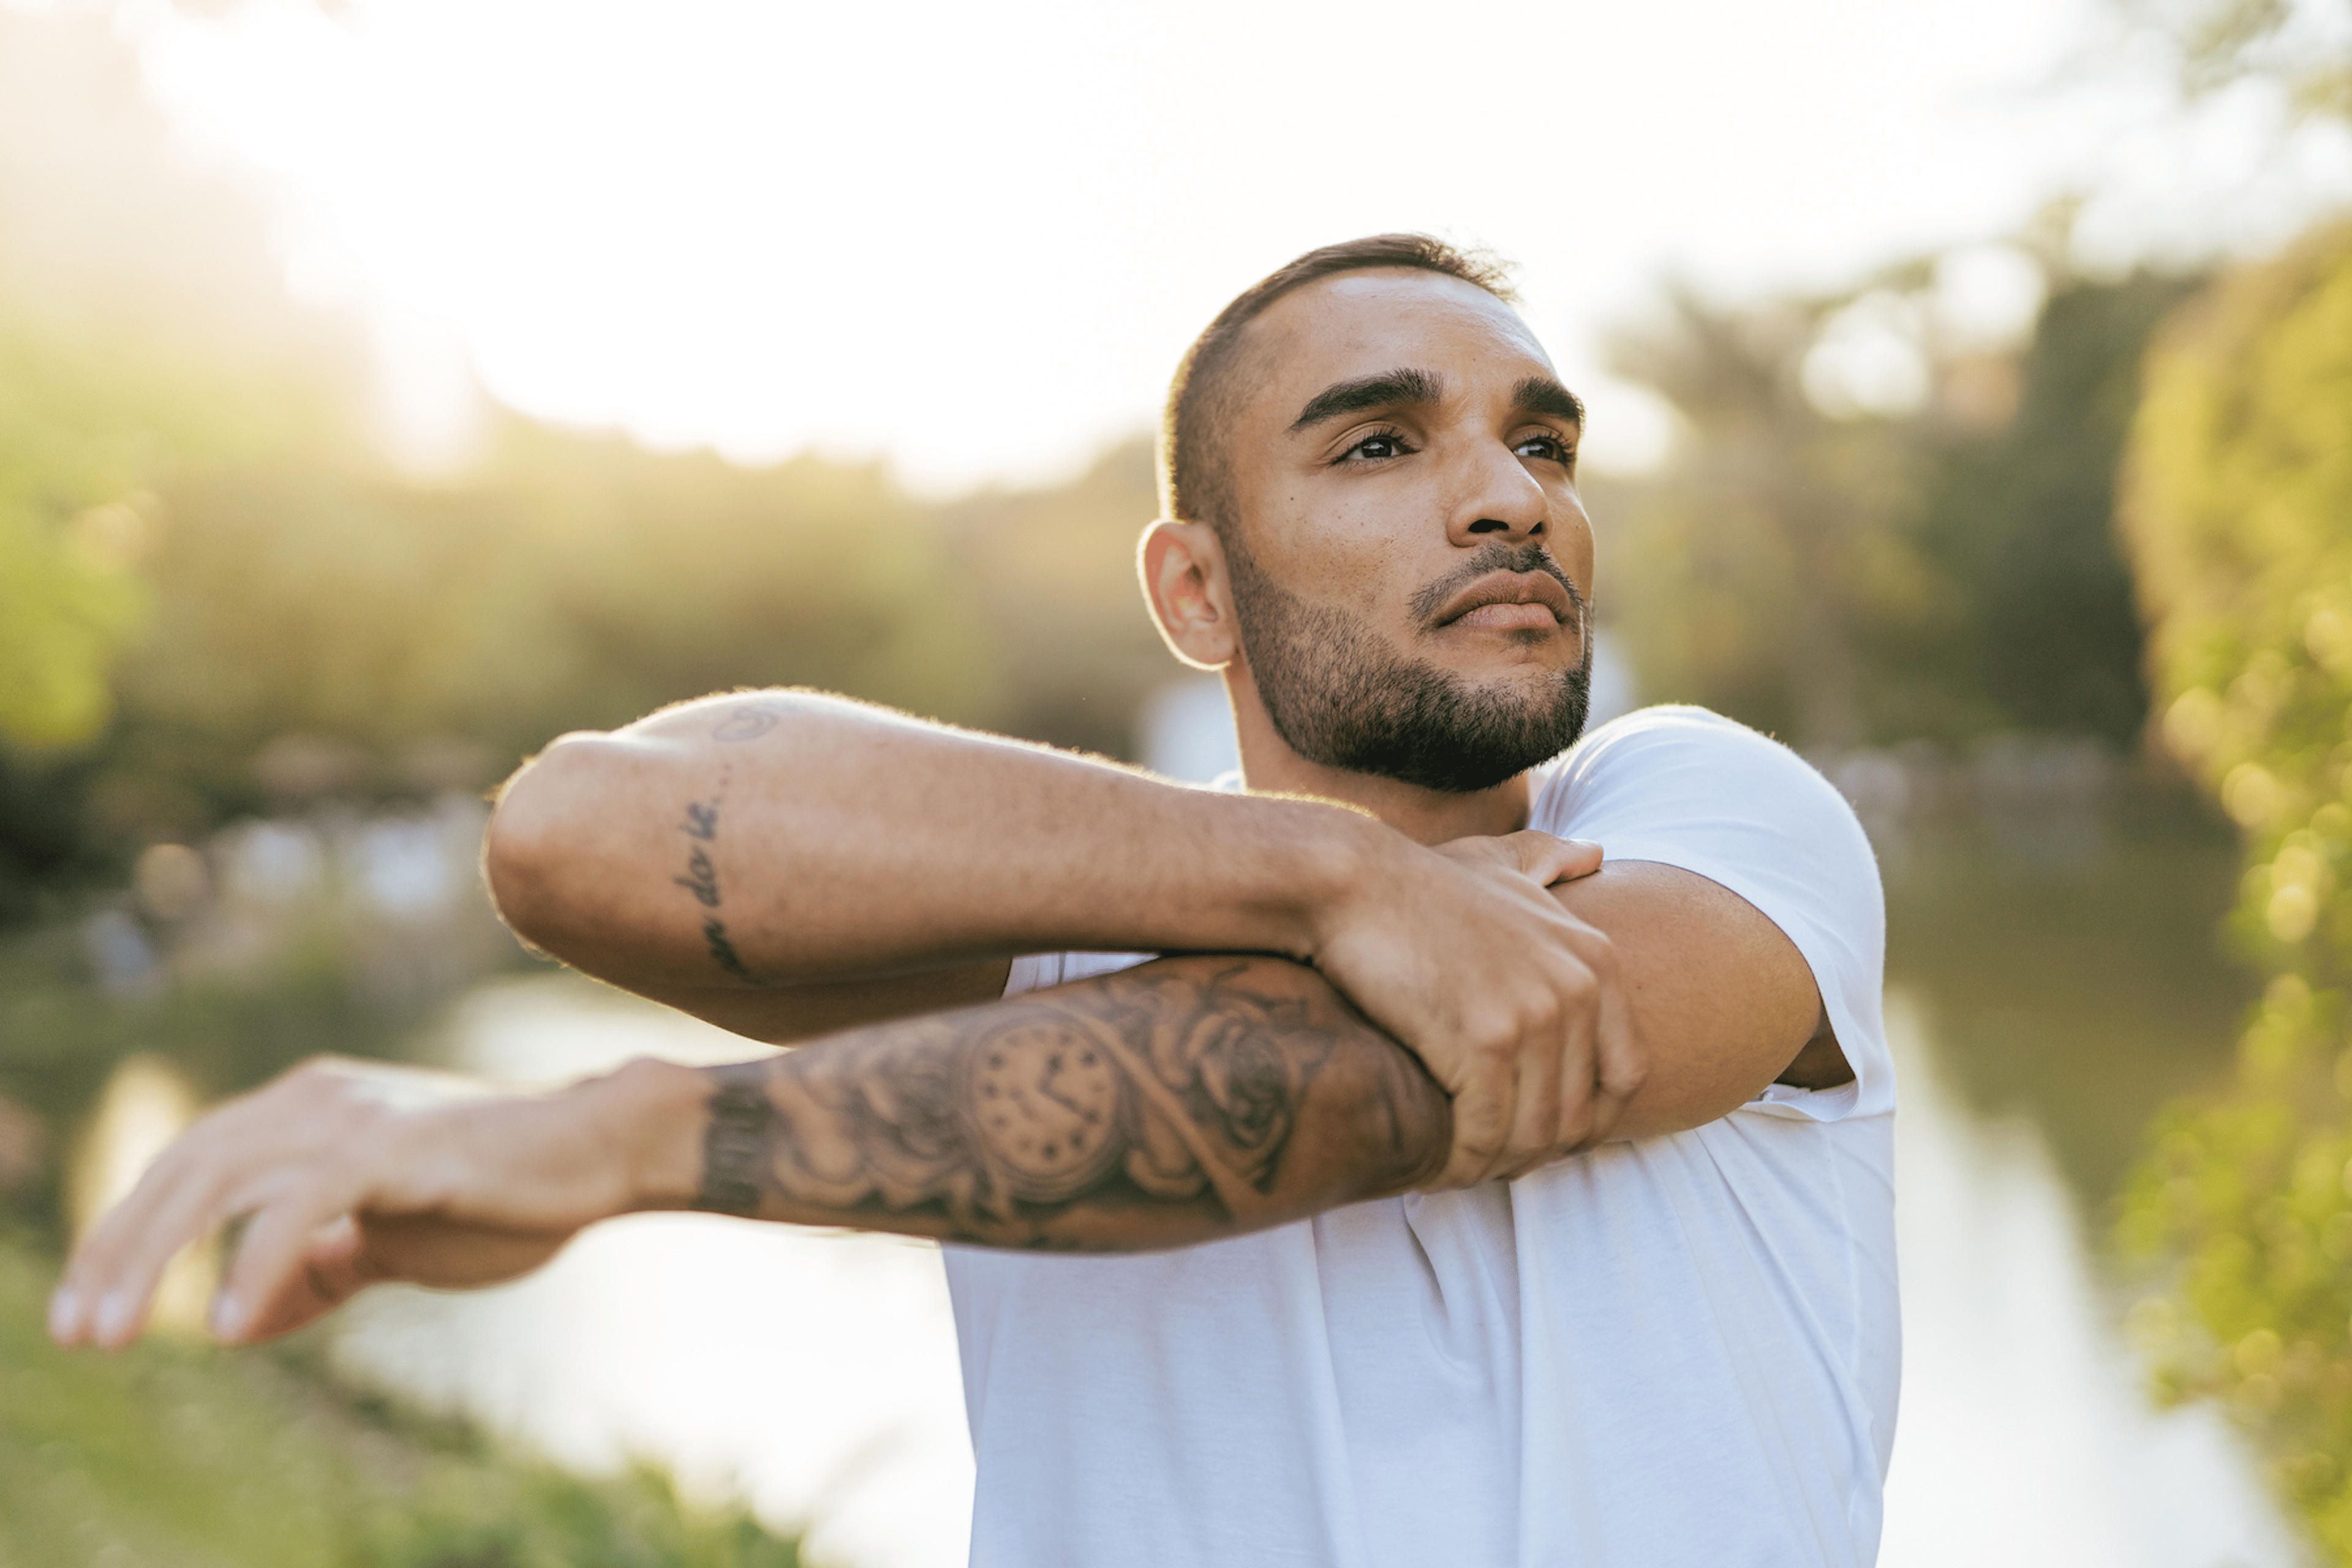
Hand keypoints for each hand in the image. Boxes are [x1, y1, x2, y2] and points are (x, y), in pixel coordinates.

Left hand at [48, 1057, 644, 1349]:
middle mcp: (317, 1098)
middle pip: (182, 1169)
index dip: (125, 1238)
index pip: (188, 1167)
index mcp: (310, 1110)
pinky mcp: (394, 1146)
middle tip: (77, 1335)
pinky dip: (253, 1264)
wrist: (599, 1151)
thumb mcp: (394, 1242)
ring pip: (217, 1180)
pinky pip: (299, 1207)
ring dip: (152, 1260)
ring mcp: (354, 1116)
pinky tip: (223, 1322)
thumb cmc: (506, 1192)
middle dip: (116, 1253)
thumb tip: (238, 1324)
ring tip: (118, 1331)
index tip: (87, 1312)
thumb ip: (320, 1272)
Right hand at [1308, 830, 1642, 1187]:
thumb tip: (1594, 853)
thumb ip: (1548, 861)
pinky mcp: (1483, 1042)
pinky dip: (1458, 1162)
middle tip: (1485, 1160)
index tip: (1540, 1134)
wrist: (1349, 882)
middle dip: (1532, 1152)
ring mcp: (1536, 1016)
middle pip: (1577, 1115)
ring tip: (1455, 1167)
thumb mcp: (1497, 860)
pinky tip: (1431, 1166)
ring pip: (1533, 1135)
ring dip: (1492, 1166)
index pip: (1626, 1074)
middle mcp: (1580, 988)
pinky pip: (1484, 1134)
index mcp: (1595, 958)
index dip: (1587, 1120)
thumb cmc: (1414, 883)